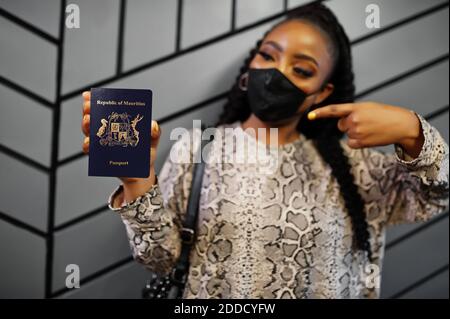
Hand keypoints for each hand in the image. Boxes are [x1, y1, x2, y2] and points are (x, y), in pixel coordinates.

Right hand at [81, 91, 161, 195]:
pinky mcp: (99, 156)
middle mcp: (106, 130)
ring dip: (86, 125)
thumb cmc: (145, 152)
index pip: (104, 107)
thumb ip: (154, 131)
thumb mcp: (152, 139)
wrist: (142, 172)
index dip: (94, 100)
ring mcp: (101, 142)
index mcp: (117, 122)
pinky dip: (87, 145)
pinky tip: (89, 142)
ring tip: (89, 121)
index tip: (90, 95)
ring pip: (88, 131)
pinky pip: (89, 150)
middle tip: (88, 107)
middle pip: (92, 116)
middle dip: (88, 110)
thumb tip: (152, 126)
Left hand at [307, 101, 424, 157]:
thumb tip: (341, 123)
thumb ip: (352, 112)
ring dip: (356, 133)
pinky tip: (369, 137)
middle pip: (341, 124)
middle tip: (366, 122)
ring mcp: (356, 131)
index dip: (320, 113)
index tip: (310, 116)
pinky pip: (350, 143)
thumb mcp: (368, 107)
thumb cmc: (385, 115)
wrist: (401, 125)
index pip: (334, 110)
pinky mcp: (359, 142)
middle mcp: (354, 119)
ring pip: (347, 134)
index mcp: (356, 107)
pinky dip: (357, 142)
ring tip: (371, 129)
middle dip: (349, 124)